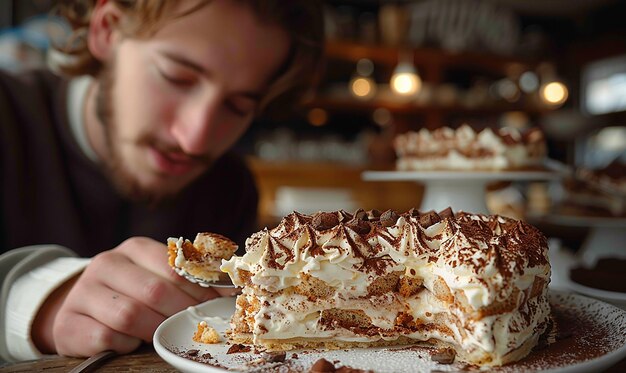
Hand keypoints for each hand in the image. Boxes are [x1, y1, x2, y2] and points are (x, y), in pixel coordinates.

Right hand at [33, 237, 219, 356]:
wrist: (80, 309)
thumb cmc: (130, 292)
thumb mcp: (157, 276)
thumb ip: (189, 279)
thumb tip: (232, 291)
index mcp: (134, 248)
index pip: (174, 267)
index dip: (200, 290)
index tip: (216, 307)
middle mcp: (106, 264)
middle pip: (155, 292)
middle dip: (180, 314)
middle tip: (193, 327)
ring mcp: (83, 292)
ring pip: (130, 315)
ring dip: (153, 330)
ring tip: (162, 335)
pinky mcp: (67, 323)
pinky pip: (106, 337)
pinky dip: (125, 344)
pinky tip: (131, 342)